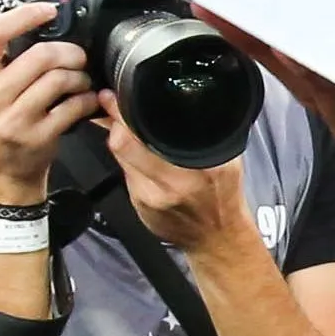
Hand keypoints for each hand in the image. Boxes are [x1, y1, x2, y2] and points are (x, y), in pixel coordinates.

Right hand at [0, 4, 100, 203]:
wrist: (0, 172)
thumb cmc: (0, 121)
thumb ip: (5, 59)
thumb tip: (45, 24)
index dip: (24, 15)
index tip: (49, 10)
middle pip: (40, 55)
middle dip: (70, 53)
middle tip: (78, 58)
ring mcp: (11, 118)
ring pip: (60, 78)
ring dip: (80, 77)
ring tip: (80, 82)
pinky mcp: (36, 136)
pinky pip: (73, 105)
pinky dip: (87, 100)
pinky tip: (85, 101)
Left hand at [101, 93, 250, 252]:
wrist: (217, 236)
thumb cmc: (223, 194)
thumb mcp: (225, 160)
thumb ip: (205, 135)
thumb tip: (173, 106)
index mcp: (195, 169)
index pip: (139, 138)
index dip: (121, 116)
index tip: (113, 98)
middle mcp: (168, 184)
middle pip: (121, 146)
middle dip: (114, 123)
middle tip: (109, 105)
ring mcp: (148, 198)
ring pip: (119, 158)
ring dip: (117, 139)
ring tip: (119, 124)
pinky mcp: (138, 206)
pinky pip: (125, 173)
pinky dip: (126, 159)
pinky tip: (133, 152)